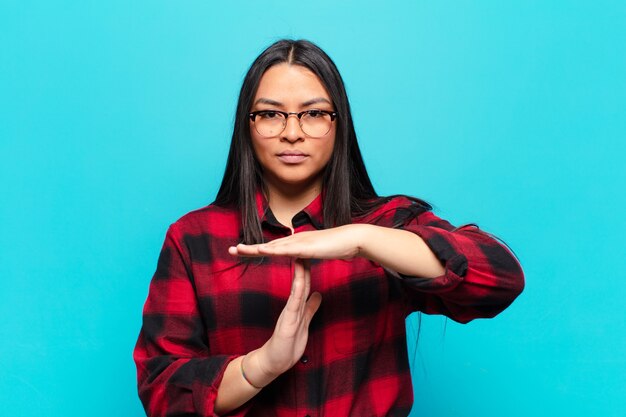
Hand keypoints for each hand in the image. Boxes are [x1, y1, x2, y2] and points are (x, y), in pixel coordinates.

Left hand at [228, 224, 365, 259]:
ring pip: (273, 246)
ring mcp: (300, 242)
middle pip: (268, 245)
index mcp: (297, 243)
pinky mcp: (306, 247)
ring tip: (239, 249)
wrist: (352, 239)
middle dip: (249, 248)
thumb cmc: (339, 246)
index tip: (244, 252)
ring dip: (255, 248)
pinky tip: (262, 250)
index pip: (274, 247)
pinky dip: (273, 250)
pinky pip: (286, 249)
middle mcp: (295, 240)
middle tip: (231, 249)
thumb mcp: (319, 253)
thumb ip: (309, 255)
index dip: (258, 250)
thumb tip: (303, 257)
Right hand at [252, 259, 321, 376]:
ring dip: (299, 273)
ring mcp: (289, 313)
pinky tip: (300, 282)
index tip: (311, 252)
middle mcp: (292, 305)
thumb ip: (310, 308)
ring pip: (295, 289)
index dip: (308, 267)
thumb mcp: (304, 322)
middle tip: (304, 245)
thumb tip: (318, 294)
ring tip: (300, 256)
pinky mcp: (288, 322)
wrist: (274, 362)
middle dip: (302, 263)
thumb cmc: (288, 344)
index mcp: (296, 305)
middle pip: (299, 281)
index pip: (304, 282)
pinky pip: (293, 304)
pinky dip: (297, 291)